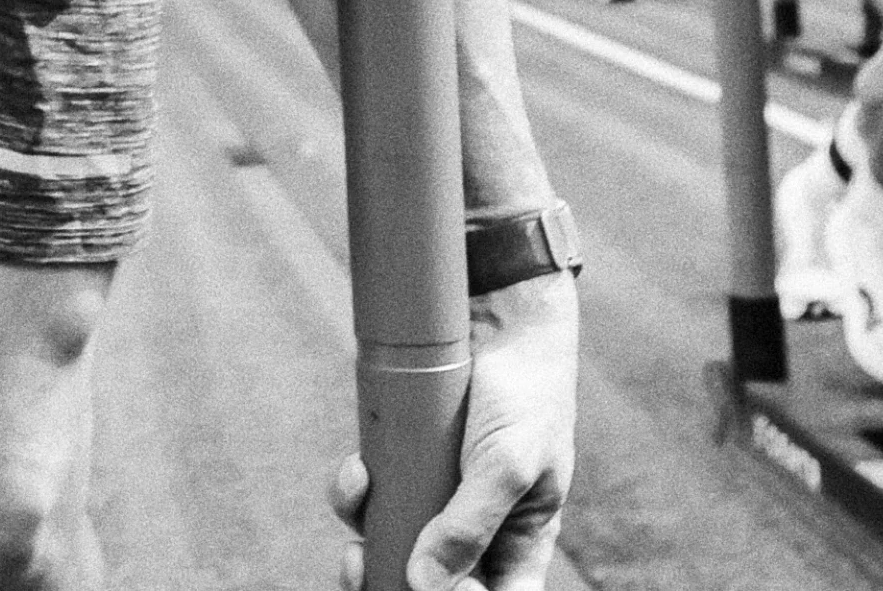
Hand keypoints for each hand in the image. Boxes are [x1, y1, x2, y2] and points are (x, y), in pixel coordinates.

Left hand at [329, 273, 578, 589]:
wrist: (501, 318)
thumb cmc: (526, 394)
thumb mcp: (506, 465)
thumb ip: (467, 528)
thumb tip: (420, 585)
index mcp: (518, 542)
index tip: (424, 590)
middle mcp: (476, 527)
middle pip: (428, 581)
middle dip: (385, 578)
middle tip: (358, 563)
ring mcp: (437, 495)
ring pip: (391, 541)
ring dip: (363, 532)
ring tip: (358, 496)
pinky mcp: (405, 463)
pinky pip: (372, 495)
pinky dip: (356, 490)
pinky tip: (356, 469)